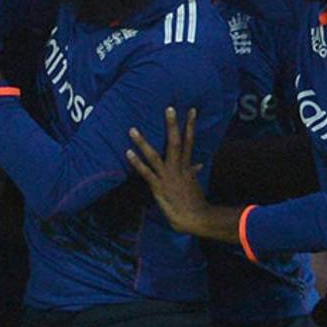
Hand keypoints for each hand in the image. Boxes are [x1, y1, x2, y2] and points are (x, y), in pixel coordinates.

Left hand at [127, 107, 207, 233]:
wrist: (196, 218)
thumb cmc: (194, 202)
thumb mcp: (194, 184)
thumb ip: (193, 172)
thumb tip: (198, 165)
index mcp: (186, 166)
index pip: (189, 142)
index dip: (190, 126)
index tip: (190, 110)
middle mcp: (177, 168)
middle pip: (176, 143)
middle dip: (172, 125)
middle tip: (168, 108)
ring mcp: (167, 176)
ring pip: (155, 156)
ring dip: (143, 142)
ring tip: (132, 130)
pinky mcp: (158, 187)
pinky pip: (145, 173)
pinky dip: (136, 162)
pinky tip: (128, 152)